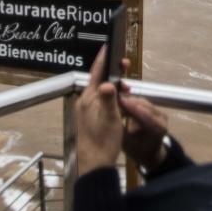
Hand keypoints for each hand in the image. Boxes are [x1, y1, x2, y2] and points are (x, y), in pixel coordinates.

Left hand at [75, 46, 122, 174]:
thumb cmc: (103, 140)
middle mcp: (85, 101)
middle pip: (98, 81)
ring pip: (100, 91)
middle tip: (125, 66)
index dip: (103, 59)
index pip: (96, 73)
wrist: (95, 164)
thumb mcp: (110, 118)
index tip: (108, 46)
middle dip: (112, 72)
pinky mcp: (89, 119)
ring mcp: (86, 111)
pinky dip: (110, 96)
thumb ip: (109, 99)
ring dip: (113, 86)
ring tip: (127, 86)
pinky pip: (101, 100)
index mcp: (88, 98)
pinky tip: (119, 101)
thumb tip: (108, 83)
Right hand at [118, 60, 169, 171]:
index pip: (142, 113)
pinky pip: (142, 102)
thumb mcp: (127, 143)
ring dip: (127, 97)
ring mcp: (161, 113)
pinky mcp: (157, 110)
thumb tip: (112, 112)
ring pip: (141, 101)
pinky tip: (119, 95)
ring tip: (112, 92)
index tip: (115, 98)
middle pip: (141, 104)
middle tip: (110, 91)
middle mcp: (162, 118)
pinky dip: (130, 100)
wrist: (152, 155)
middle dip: (125, 99)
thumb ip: (120, 128)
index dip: (129, 105)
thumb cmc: (138, 151)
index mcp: (157, 128)